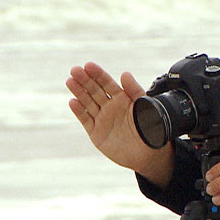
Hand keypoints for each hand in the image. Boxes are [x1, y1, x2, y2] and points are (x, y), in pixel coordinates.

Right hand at [66, 63, 173, 185]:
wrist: (148, 153)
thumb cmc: (150, 128)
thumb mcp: (143, 107)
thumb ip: (134, 90)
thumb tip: (124, 74)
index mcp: (122, 98)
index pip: (107, 83)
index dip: (98, 74)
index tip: (88, 65)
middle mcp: (110, 107)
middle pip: (94, 90)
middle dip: (85, 80)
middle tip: (74, 70)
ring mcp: (102, 119)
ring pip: (88, 103)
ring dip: (78, 92)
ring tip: (70, 81)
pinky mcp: (96, 133)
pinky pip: (86, 120)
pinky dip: (79, 111)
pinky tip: (73, 102)